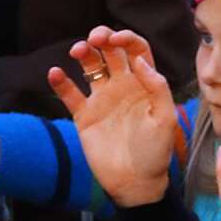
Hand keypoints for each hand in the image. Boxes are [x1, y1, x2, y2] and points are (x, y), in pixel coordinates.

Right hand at [49, 26, 176, 207]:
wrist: (135, 182)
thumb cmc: (155, 152)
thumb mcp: (164, 119)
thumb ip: (157, 87)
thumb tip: (140, 60)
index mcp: (145, 84)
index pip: (137, 50)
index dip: (128, 38)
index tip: (118, 39)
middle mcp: (122, 86)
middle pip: (110, 51)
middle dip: (103, 38)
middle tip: (95, 39)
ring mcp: (102, 99)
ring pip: (90, 66)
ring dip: (83, 53)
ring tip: (78, 51)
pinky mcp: (84, 115)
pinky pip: (69, 93)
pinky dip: (60, 81)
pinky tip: (56, 73)